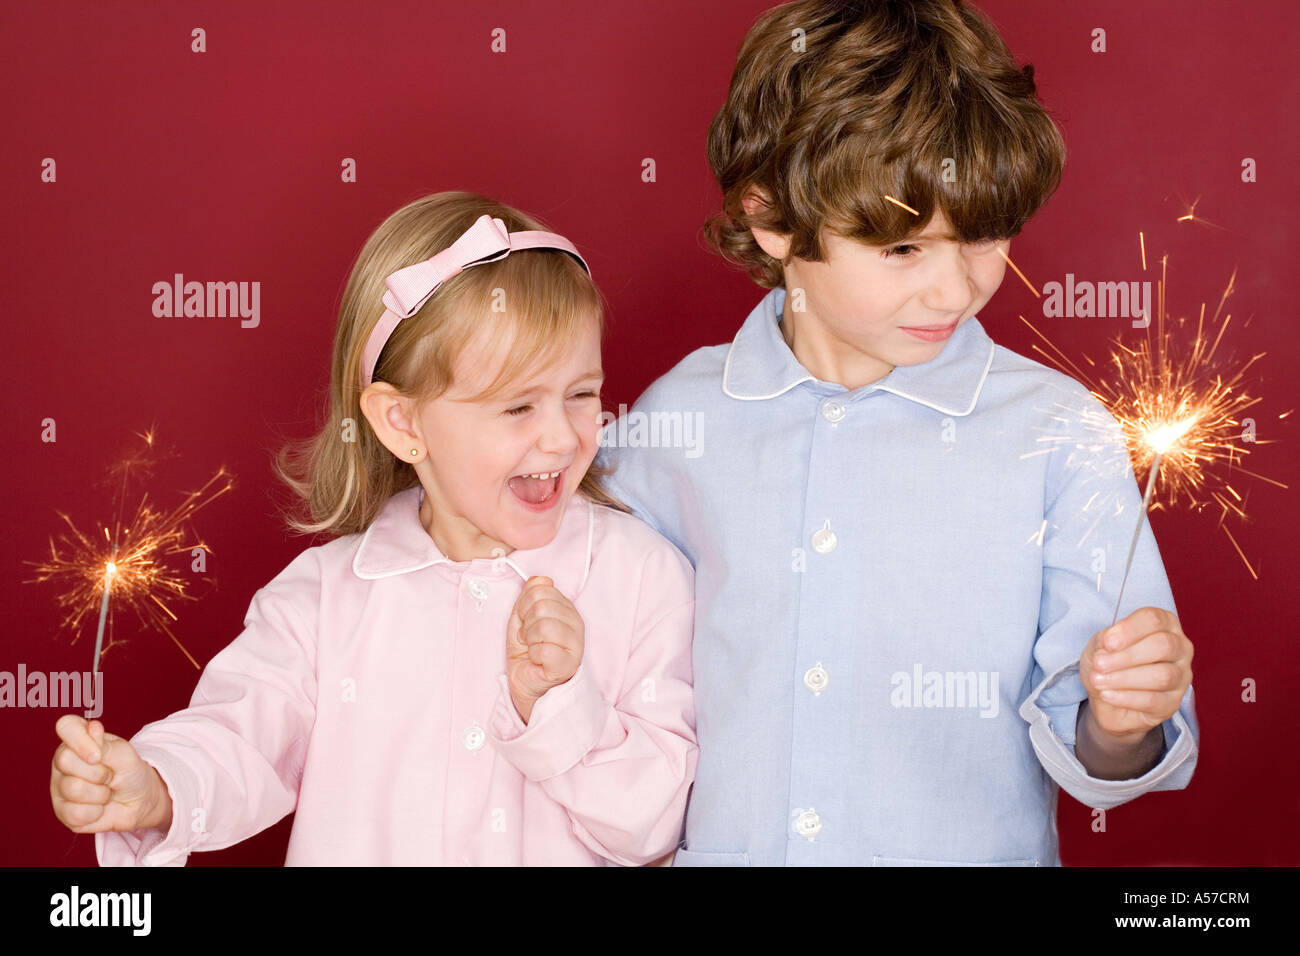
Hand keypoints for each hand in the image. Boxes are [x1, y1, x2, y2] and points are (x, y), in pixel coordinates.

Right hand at [50, 714, 171, 834]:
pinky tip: (100, 807)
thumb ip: (107, 745)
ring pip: (73, 788)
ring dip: (101, 793)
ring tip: (107, 791)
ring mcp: (59, 787)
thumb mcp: (126, 756)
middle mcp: (63, 762)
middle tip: (109, 775)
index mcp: (78, 740)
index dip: (81, 740)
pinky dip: (96, 811)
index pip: (66, 726)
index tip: (98, 755)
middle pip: (66, 760)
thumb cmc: (130, 772)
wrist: (140, 801)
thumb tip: (92, 728)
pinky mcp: (62, 812)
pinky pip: (76, 812)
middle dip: (98, 771)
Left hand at [505, 576, 584, 723]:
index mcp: (567, 609)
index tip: (525, 623)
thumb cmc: (528, 652)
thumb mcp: (522, 618)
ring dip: (530, 641)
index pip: (540, 590)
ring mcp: (576, 644)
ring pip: (543, 626)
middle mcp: (576, 624)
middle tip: (529, 639)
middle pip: (541, 606)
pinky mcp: (569, 665)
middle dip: (526, 624)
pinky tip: (539, 661)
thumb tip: (541, 579)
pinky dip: (534, 655)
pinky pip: (544, 649)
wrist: (528, 685)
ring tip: (534, 649)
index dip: (524, 606)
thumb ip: (530, 596)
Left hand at [1080, 606, 1192, 740]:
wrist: (1107, 694)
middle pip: (1163, 645)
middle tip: (1099, 664)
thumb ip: (1105, 640)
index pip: (1154, 619)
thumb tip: (1109, 645)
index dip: (1129, 630)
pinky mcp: (1173, 702)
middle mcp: (1180, 647)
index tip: (1107, 642)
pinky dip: (1126, 697)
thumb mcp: (1100, 645)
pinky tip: (1107, 695)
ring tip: (1098, 680)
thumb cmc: (1109, 661)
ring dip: (1123, 678)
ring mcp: (1181, 676)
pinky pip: (1154, 700)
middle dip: (1127, 656)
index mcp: (1164, 624)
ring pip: (1161, 676)